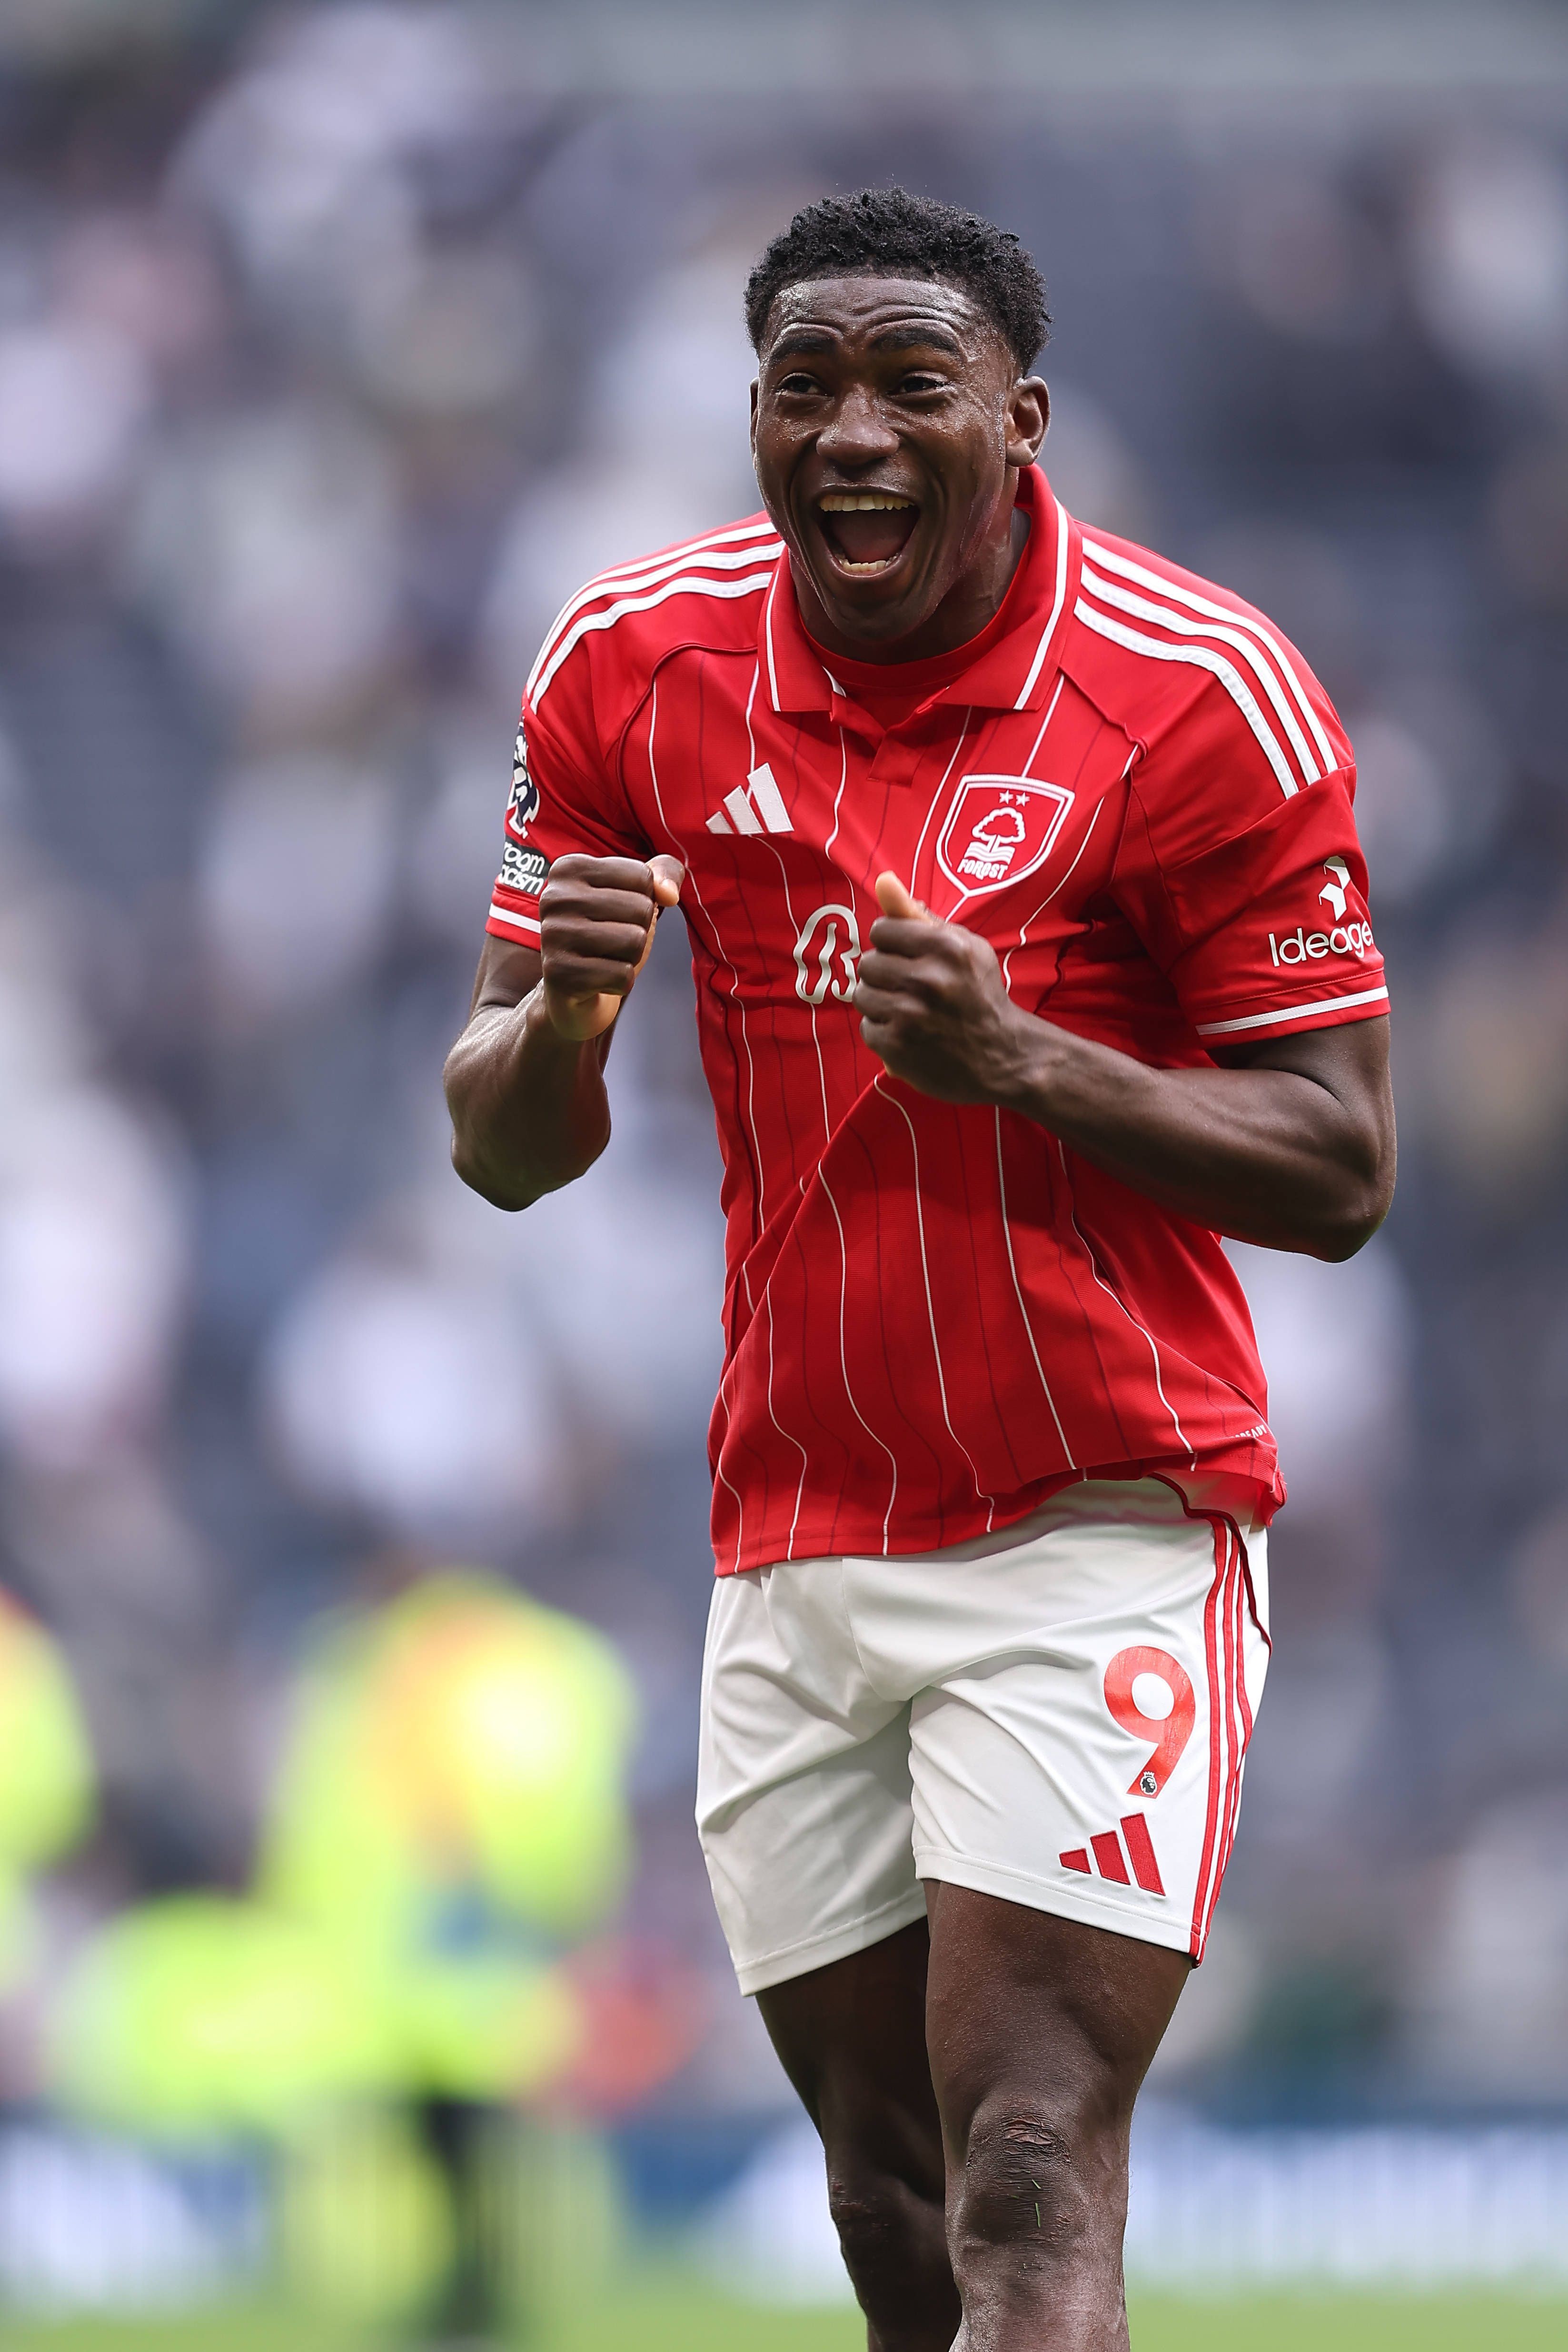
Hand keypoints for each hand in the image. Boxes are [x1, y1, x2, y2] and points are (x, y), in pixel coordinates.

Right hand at [539, 853, 683, 1040]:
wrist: (570, 991)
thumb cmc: (606, 935)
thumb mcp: (636, 894)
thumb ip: (663, 873)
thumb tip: (670, 893)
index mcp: (569, 867)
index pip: (642, 876)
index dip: (644, 900)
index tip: (617, 913)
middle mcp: (554, 896)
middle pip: (640, 908)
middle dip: (639, 930)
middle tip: (612, 940)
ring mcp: (553, 935)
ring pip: (634, 941)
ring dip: (631, 957)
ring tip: (606, 958)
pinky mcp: (559, 973)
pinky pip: (623, 975)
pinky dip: (622, 982)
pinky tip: (600, 980)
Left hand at [854, 871, 1034, 1104]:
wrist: (1003, 1056)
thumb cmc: (979, 994)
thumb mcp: (963, 947)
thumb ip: (918, 915)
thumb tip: (882, 881)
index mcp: (946, 947)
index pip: (882, 930)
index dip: (893, 945)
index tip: (910, 959)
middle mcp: (927, 979)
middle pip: (869, 963)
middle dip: (886, 975)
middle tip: (913, 989)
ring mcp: (910, 1015)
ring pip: (862, 994)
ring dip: (880, 1002)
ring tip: (909, 1010)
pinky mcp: (897, 1046)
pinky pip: (867, 1027)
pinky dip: (883, 1032)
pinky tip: (908, 1033)